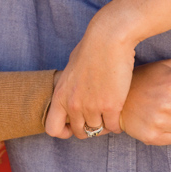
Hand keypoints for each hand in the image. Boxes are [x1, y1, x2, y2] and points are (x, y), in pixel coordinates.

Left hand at [45, 10, 137, 139]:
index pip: (52, 129)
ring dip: (104, 125)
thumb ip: (70, 87)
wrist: (108, 39)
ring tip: (109, 115)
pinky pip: (113, 127)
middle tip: (97, 119)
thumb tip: (73, 93)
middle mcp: (73, 105)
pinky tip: (118, 114)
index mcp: (60, 95)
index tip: (73, 126)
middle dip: (88, 128)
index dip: (64, 131)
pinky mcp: (111, 106)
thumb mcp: (71, 69)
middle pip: (80, 132)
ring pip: (98, 130)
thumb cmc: (90, 48)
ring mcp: (92, 107)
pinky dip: (116, 124)